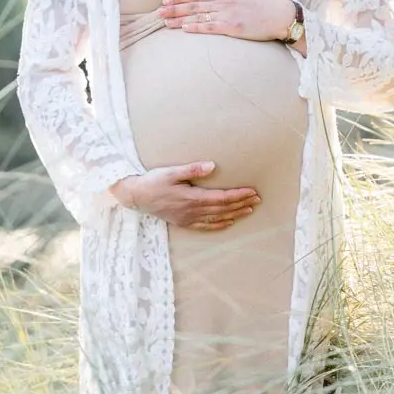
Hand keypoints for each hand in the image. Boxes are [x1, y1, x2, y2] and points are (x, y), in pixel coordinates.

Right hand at [110, 161, 260, 230]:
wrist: (136, 197)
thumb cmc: (153, 181)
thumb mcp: (171, 172)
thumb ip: (192, 169)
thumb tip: (212, 166)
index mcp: (192, 198)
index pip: (221, 198)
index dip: (238, 195)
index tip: (252, 191)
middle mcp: (192, 211)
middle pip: (223, 209)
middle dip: (241, 204)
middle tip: (258, 199)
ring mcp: (188, 219)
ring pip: (217, 218)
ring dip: (235, 214)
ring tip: (249, 210)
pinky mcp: (184, 222)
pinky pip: (206, 226)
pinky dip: (220, 225)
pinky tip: (229, 222)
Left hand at [158, 0, 294, 42]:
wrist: (280, 15)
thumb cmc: (263, 1)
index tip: (165, 0)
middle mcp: (224, 0)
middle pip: (194, 3)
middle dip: (174, 8)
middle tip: (158, 11)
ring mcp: (228, 13)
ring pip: (199, 15)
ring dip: (180, 19)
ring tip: (165, 22)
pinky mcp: (233, 27)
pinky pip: (211, 27)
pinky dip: (196, 27)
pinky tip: (185, 28)